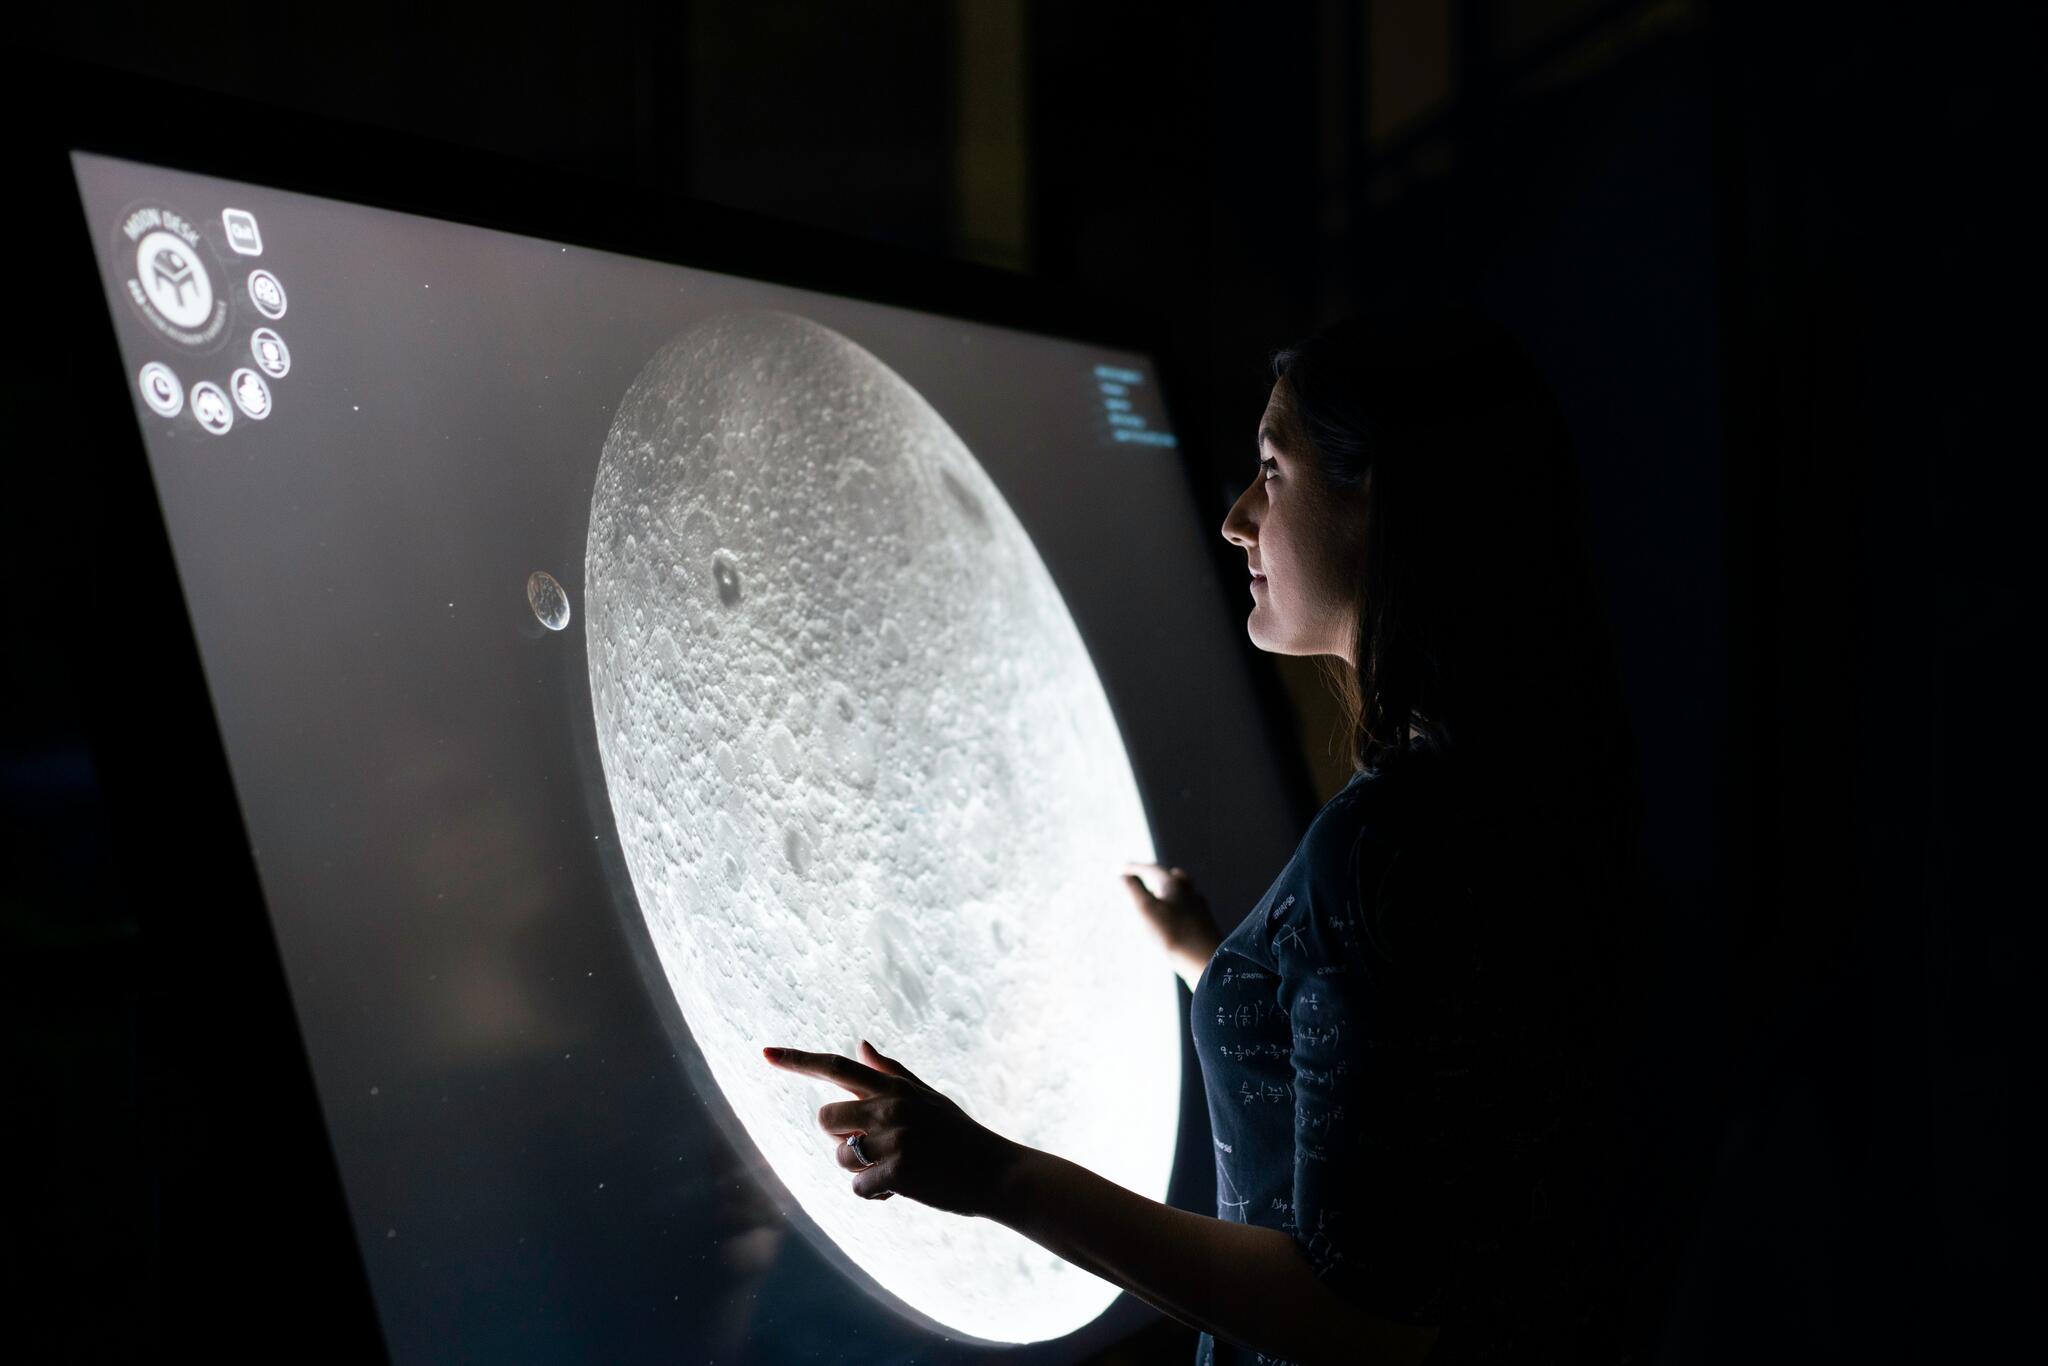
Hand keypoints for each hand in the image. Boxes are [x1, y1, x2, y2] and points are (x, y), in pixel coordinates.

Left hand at [760, 1040, 1019, 1218]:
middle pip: (826, 1118)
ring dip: (861, 1170)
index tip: (764, 1053)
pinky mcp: (898, 1172)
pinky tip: (904, 1190)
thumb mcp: (929, 1097)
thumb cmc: (961, 1136)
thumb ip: (892, 1073)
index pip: (837, 1067)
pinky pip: (858, 1187)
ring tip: (898, 1169)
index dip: (797, 1060)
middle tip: (877, 1148)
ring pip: (840, 1157)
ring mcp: (895, 1139)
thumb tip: (860, 1044)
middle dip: (842, 1137)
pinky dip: (875, 1194)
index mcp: (895, 1087)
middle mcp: (891, 1107)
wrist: (998, 1173)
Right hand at [1121, 861, 1221, 988]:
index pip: (1151, 869)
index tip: (1119, 868)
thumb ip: (1133, 889)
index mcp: (1174, 884)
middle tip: (1141, 876)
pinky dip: (1175, 906)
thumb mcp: (1146, 909)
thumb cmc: (1173, 934)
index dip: (1134, 867)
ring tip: (1157, 895)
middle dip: (1154, 875)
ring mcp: (1199, 907)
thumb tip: (1123, 875)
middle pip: (1170, 877)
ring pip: (1181, 891)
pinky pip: (1187, 908)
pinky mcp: (1204, 924)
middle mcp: (1189, 891)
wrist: (1206, 961)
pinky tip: (1174, 917)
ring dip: (1166, 890)